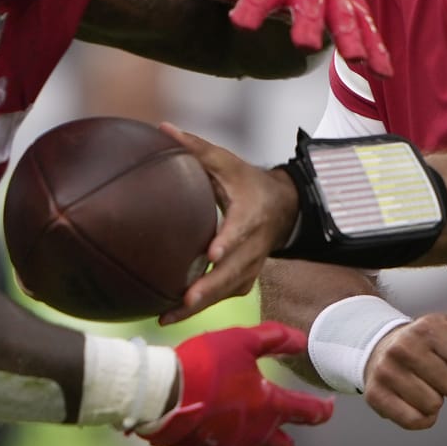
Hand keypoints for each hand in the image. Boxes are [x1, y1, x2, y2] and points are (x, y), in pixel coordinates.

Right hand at [143, 322, 334, 445]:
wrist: (166, 392)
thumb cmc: (207, 364)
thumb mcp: (243, 340)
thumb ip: (275, 338)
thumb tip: (303, 341)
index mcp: (269, 407)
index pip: (308, 412)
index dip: (322, 410)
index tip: (329, 407)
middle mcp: (253, 435)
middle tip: (281, 438)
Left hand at [158, 124, 299, 324]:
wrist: (284, 207)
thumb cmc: (247, 182)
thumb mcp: (226, 161)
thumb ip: (195, 147)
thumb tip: (162, 128)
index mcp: (250, 214)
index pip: (241, 230)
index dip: (228, 241)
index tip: (213, 252)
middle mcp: (254, 245)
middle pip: (233, 271)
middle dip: (210, 288)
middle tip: (186, 300)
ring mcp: (251, 266)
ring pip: (227, 290)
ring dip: (200, 306)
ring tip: (168, 317)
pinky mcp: (245, 278)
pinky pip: (224, 296)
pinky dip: (201, 308)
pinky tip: (170, 315)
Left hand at [195, 0, 393, 76]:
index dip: (252, 5)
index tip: (240, 23)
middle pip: (311, 5)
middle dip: (310, 23)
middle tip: (305, 45)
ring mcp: (338, 0)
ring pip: (346, 20)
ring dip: (351, 40)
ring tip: (355, 60)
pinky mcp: (357, 13)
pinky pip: (369, 33)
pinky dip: (377, 52)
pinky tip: (382, 73)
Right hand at [363, 311, 446, 429]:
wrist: (377, 347)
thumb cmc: (425, 340)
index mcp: (426, 327)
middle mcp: (403, 347)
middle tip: (435, 373)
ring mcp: (387, 371)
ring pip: (433, 405)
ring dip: (434, 401)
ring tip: (422, 384)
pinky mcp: (376, 395)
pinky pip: (415, 421)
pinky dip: (421, 417)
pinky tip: (413, 401)